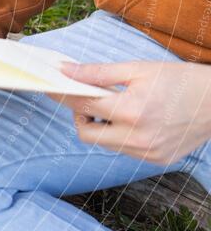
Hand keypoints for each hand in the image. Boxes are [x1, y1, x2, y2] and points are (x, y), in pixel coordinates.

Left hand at [53, 61, 210, 164]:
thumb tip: (64, 71)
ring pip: (104, 143)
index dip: (64, 96)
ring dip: (101, 126)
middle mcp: (139, 137)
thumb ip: (97, 73)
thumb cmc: (180, 80)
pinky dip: (120, 135)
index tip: (50, 88)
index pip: (83, 106)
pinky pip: (123, 149)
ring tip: (118, 108)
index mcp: (132, 111)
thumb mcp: (137, 69)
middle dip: (82, 117)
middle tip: (92, 100)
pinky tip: (136, 121)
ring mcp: (148, 153)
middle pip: (86, 133)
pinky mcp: (157, 160)